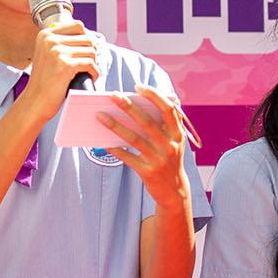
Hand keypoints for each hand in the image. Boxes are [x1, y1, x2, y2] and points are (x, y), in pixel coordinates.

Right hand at [18, 19, 98, 119]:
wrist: (34, 101)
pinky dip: (94, 72)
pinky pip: (90, 64)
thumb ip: (62, 42)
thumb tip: (89, 37)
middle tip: (87, 65)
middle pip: (87, 38)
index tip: (85, 51)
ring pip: (91, 51)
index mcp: (45, 35)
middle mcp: (50, 40)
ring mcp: (57, 52)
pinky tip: (89, 78)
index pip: (78, 25)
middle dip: (91, 53)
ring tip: (86, 72)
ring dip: (93, 63)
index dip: (86, 39)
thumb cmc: (44, 81)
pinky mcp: (65, 66)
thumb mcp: (47, 55)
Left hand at [94, 84, 189, 208]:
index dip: (154, 96)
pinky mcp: (147, 172)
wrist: (174, 190)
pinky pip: (127, 157)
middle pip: (147, 122)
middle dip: (129, 107)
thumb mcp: (173, 140)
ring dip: (115, 125)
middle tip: (113, 95)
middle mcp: (169, 145)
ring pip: (134, 139)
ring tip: (99, 115)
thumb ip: (163, 123)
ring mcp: (159, 159)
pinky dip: (114, 148)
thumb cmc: (169, 158)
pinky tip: (102, 141)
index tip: (139, 87)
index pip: (168, 109)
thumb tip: (138, 104)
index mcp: (177, 133)